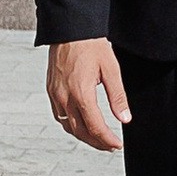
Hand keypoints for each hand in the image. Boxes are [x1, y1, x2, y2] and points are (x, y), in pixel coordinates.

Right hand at [47, 37, 130, 152]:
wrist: (70, 29)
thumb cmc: (91, 45)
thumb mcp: (111, 69)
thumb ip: (117, 96)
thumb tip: (125, 118)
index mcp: (81, 94)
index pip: (95, 127)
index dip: (107, 140)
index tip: (117, 145)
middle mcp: (65, 97)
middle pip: (80, 132)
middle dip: (96, 142)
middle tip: (110, 146)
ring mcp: (55, 95)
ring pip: (68, 126)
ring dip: (83, 136)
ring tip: (98, 139)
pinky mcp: (51, 90)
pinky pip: (59, 116)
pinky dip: (70, 125)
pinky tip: (80, 124)